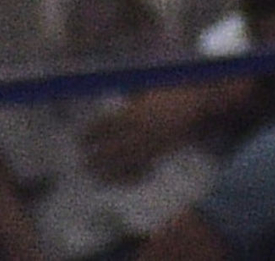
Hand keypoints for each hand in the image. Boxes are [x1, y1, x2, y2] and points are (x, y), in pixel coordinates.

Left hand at [78, 88, 200, 178]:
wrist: (194, 104)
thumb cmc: (168, 93)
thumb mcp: (144, 92)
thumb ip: (127, 104)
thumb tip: (109, 112)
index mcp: (134, 112)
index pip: (106, 125)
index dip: (92, 133)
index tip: (80, 139)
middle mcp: (140, 130)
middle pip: (114, 146)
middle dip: (98, 156)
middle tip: (84, 163)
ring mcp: (152, 143)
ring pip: (127, 161)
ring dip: (111, 171)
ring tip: (97, 177)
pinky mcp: (162, 153)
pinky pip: (144, 167)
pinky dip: (132, 176)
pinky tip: (121, 181)